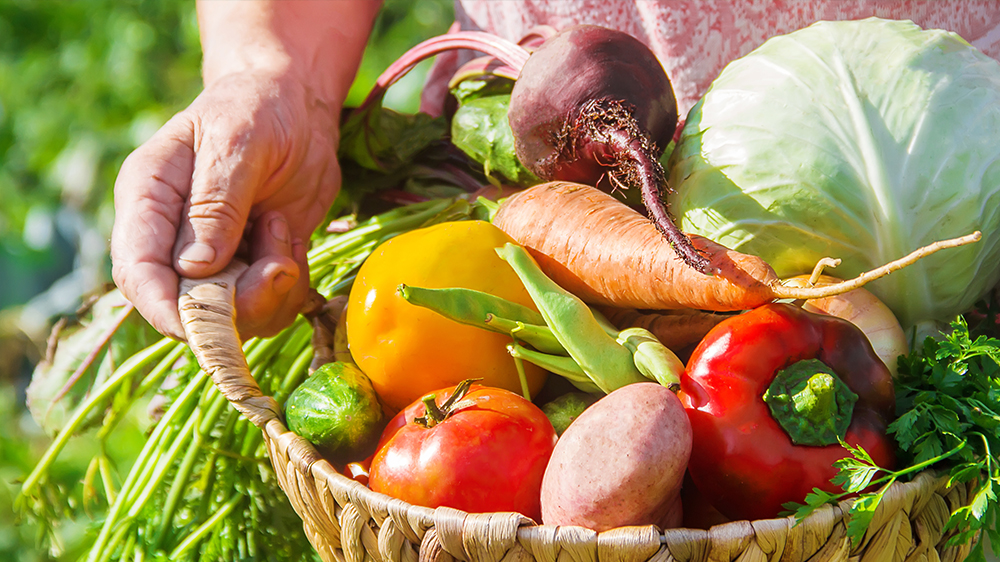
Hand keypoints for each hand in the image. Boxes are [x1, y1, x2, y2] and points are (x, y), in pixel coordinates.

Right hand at [111, 68, 339, 339]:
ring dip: (270, 292)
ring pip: (232, 316)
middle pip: (185, 306)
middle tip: (280, 262)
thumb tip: (195, 268)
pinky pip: (267, 307)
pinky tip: (293, 241)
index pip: (136, 271)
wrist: (297, 107)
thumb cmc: (257, 109)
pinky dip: (289, 288)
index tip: (208, 323)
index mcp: (148, 199)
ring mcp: (214, 258)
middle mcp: (173, 237)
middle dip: (238, 304)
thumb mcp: (237, 143)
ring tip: (283, 231)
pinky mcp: (251, 267)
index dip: (165, 308)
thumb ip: (216, 204)